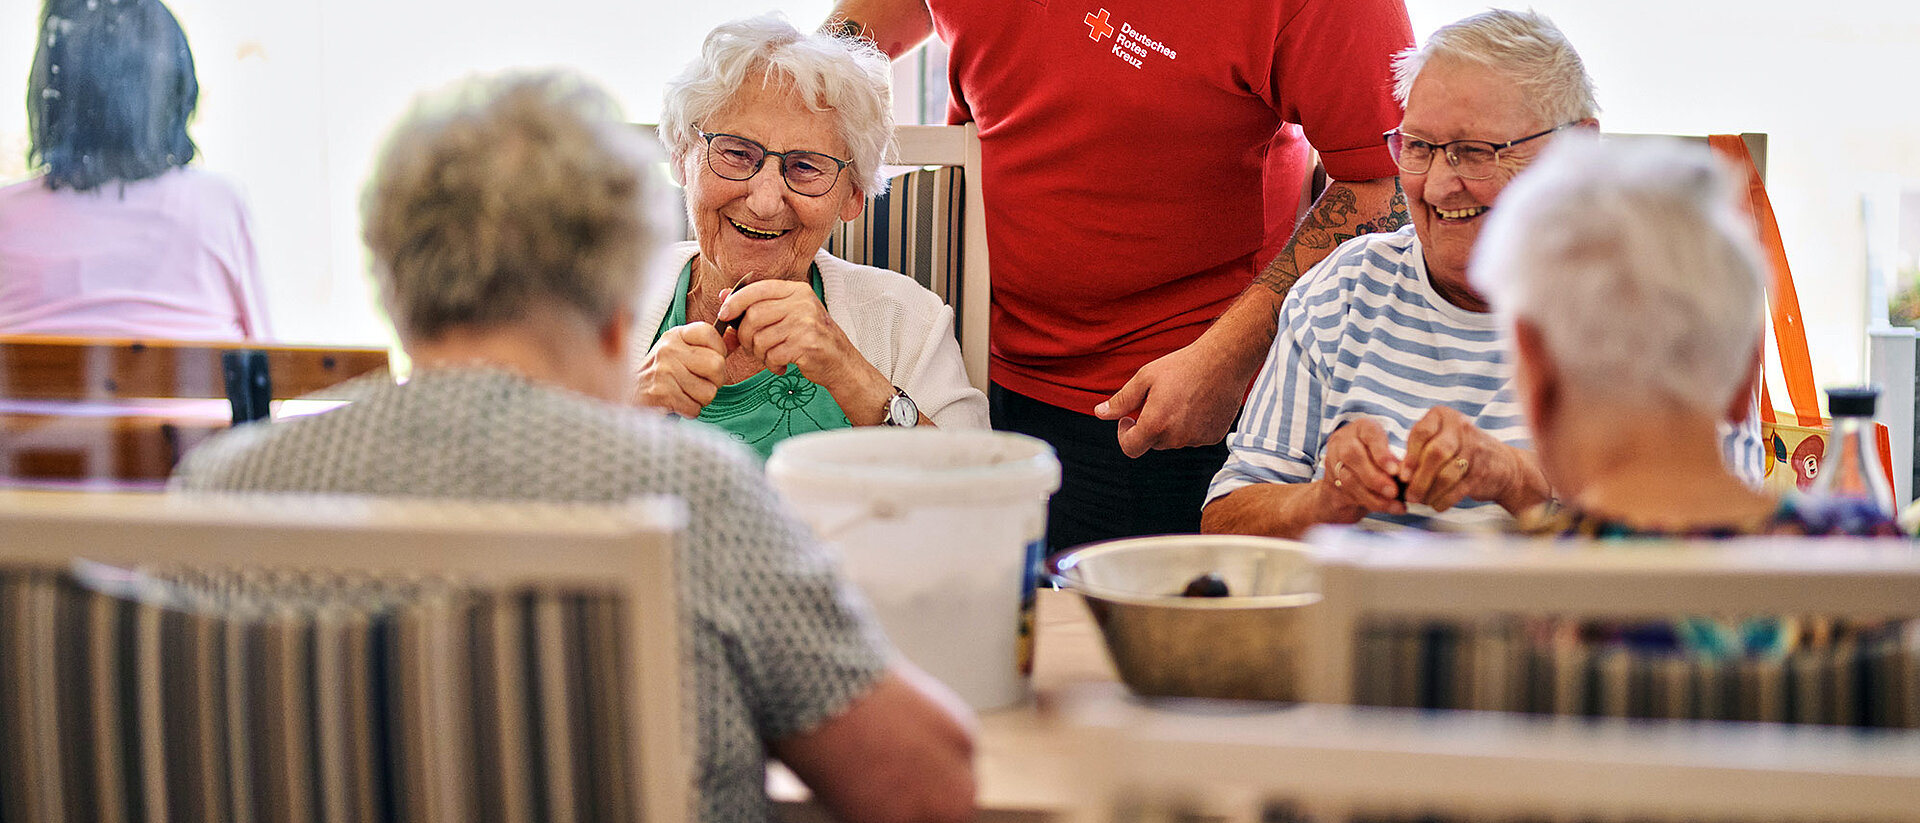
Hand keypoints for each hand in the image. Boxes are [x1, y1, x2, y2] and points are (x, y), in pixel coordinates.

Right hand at [632, 321, 728, 417]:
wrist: (629, 396)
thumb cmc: (662, 374)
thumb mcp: (682, 352)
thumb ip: (710, 345)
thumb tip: (736, 335)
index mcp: (676, 335)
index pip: (711, 334)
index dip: (718, 351)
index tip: (708, 361)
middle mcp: (669, 349)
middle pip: (717, 365)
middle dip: (714, 381)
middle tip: (699, 383)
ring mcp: (664, 370)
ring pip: (709, 391)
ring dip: (701, 399)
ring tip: (685, 393)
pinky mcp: (662, 392)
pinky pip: (695, 408)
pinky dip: (690, 410)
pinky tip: (677, 403)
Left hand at [719, 280, 892, 419]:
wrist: (840, 362)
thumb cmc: (810, 337)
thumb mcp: (786, 314)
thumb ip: (757, 303)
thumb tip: (724, 294)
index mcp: (796, 290)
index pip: (757, 289)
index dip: (735, 302)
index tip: (725, 315)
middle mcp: (802, 302)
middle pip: (754, 316)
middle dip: (745, 336)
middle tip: (753, 347)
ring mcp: (806, 322)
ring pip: (761, 338)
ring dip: (760, 353)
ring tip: (771, 356)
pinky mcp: (807, 344)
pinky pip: (773, 355)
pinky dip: (772, 364)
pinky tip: (782, 365)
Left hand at [1094, 339, 1245, 458]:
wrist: (1224, 361)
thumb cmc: (1181, 366)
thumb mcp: (1145, 378)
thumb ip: (1121, 400)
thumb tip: (1099, 413)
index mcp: (1155, 425)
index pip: (1130, 448)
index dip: (1124, 434)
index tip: (1128, 418)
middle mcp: (1176, 438)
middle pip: (1153, 442)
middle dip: (1149, 425)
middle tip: (1159, 398)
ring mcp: (1196, 439)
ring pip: (1173, 440)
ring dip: (1171, 425)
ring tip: (1181, 396)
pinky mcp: (1213, 437)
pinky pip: (1194, 437)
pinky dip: (1191, 425)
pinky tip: (1197, 402)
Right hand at [1319, 418, 1405, 519]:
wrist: (1350, 484)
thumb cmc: (1377, 464)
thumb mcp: (1389, 457)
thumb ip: (1396, 463)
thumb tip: (1410, 475)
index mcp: (1362, 428)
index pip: (1369, 434)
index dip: (1381, 453)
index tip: (1395, 470)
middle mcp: (1344, 441)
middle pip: (1353, 455)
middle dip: (1375, 476)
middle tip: (1393, 491)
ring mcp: (1333, 461)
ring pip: (1348, 478)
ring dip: (1373, 494)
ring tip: (1394, 504)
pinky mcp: (1330, 483)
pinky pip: (1348, 494)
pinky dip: (1371, 503)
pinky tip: (1389, 508)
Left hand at [1399, 406, 1545, 512]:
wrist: (1503, 466)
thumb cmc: (1457, 452)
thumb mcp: (1438, 439)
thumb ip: (1417, 450)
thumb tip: (1395, 474)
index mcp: (1444, 416)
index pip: (1421, 433)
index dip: (1409, 457)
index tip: (1401, 475)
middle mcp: (1460, 427)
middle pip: (1435, 454)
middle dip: (1419, 478)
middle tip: (1409, 495)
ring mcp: (1475, 449)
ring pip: (1446, 474)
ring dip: (1429, 492)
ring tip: (1421, 501)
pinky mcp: (1482, 472)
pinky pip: (1457, 489)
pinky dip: (1443, 500)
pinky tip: (1435, 504)